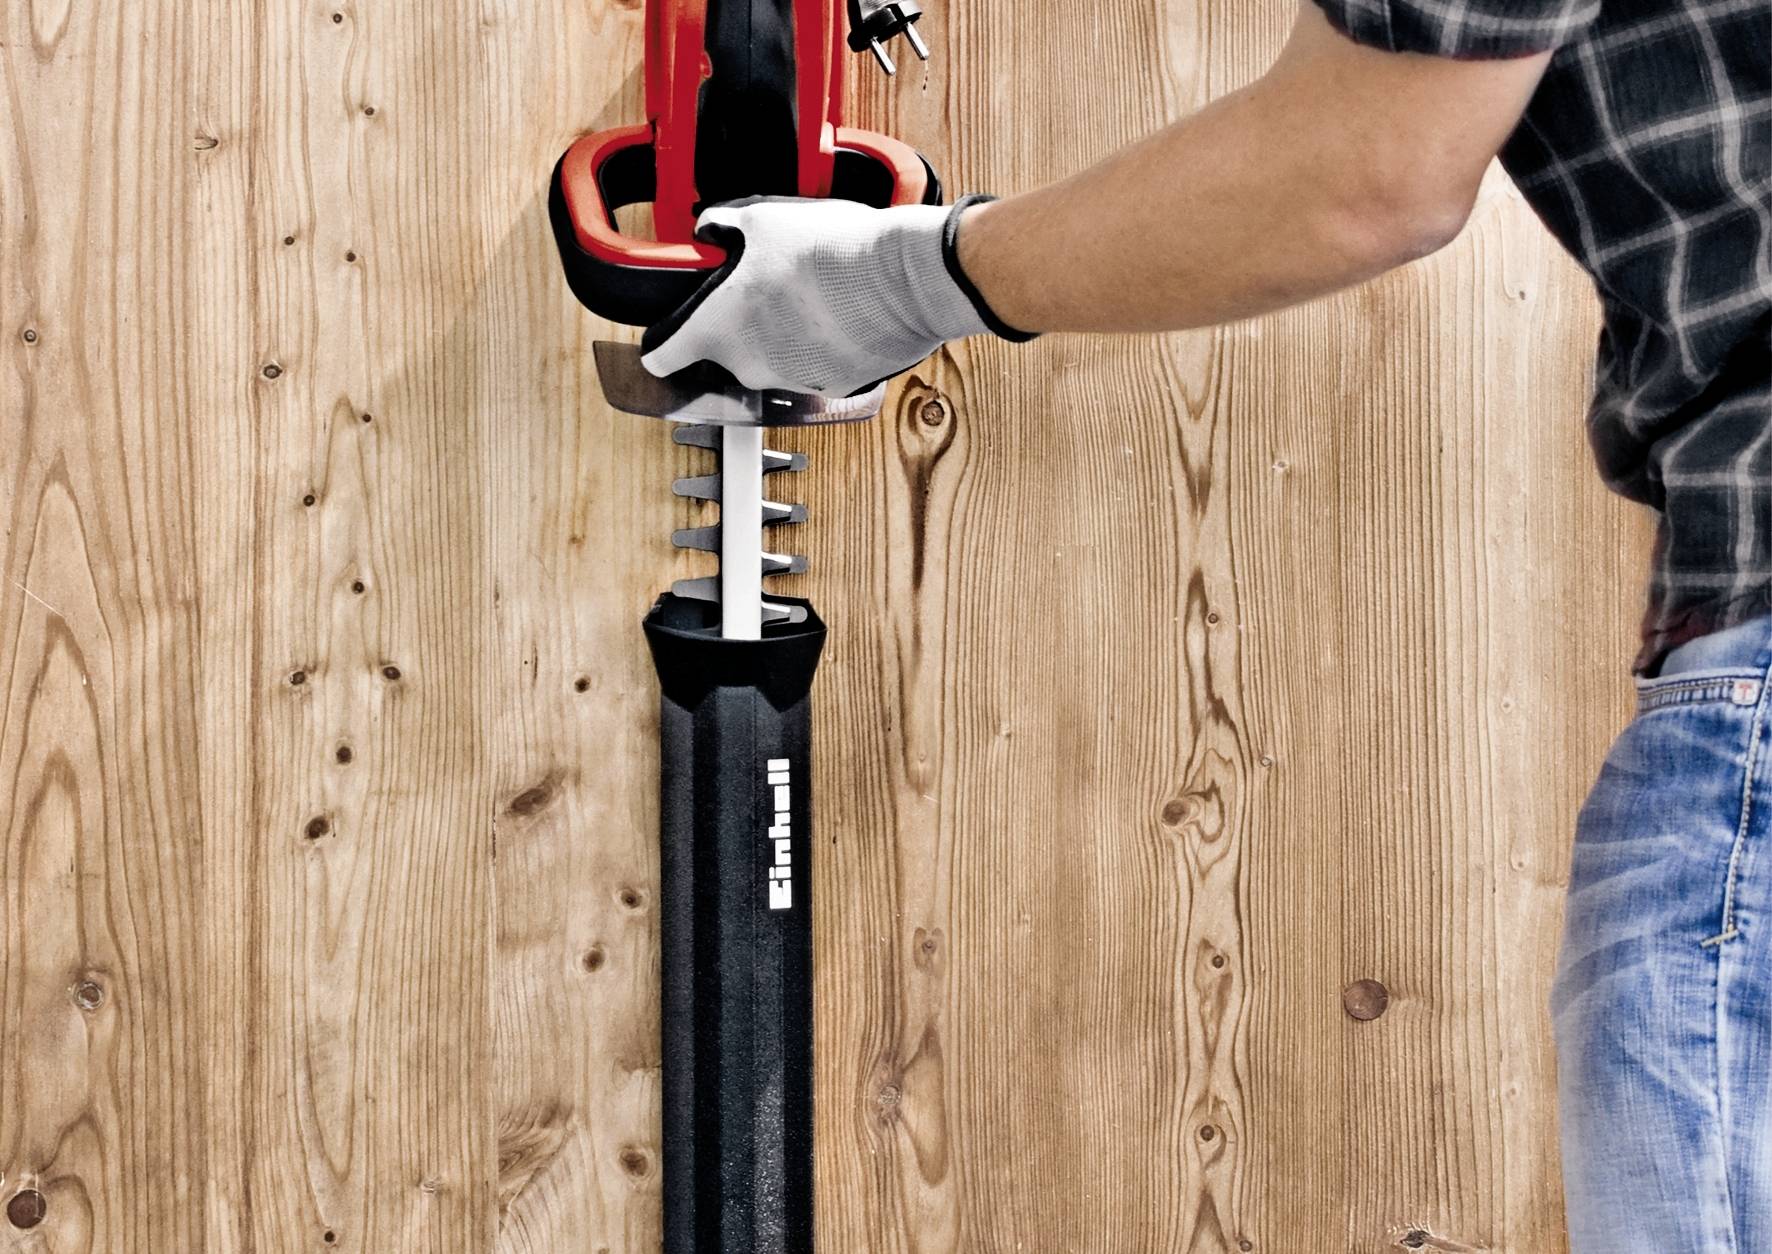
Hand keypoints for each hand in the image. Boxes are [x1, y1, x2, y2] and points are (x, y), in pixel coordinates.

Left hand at [639, 194, 1031, 397]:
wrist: (902, 280)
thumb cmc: (831, 251)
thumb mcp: (765, 219)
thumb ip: (724, 226)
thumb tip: (710, 225)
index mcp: (719, 328)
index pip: (663, 358)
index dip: (658, 349)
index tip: (658, 347)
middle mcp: (749, 365)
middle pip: (726, 354)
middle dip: (739, 327)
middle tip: (766, 291)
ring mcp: (791, 380)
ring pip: (772, 359)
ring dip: (783, 335)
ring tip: (812, 294)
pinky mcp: (833, 386)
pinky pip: (814, 365)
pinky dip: (820, 346)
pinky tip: (840, 313)